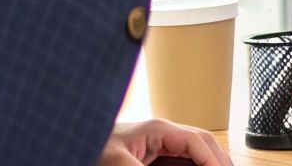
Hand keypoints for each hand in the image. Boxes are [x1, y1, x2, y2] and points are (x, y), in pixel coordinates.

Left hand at [98, 119, 231, 165]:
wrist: (73, 141)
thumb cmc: (90, 146)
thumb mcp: (117, 163)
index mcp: (157, 129)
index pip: (197, 141)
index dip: (213, 160)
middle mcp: (162, 135)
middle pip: (202, 144)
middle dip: (218, 160)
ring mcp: (159, 146)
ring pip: (194, 153)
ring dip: (209, 162)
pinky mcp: (153, 157)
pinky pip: (181, 161)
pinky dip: (195, 165)